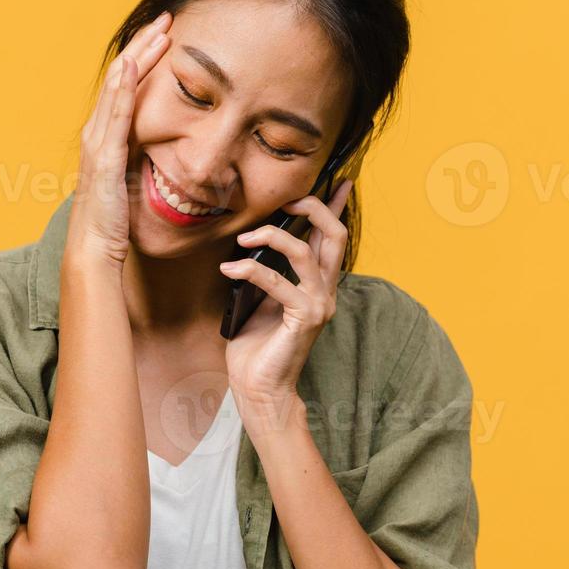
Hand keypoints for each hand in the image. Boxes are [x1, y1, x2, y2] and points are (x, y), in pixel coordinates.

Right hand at [65, 10, 173, 268]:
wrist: (94, 248)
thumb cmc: (113, 221)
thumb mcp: (131, 180)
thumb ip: (139, 158)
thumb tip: (161, 147)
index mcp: (105, 135)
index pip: (126, 84)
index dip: (144, 56)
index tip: (165, 35)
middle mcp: (97, 131)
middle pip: (121, 76)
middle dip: (144, 45)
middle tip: (166, 19)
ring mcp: (98, 142)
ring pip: (118, 87)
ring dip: (138, 56)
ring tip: (158, 32)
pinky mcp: (105, 157)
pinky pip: (114, 117)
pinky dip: (123, 89)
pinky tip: (133, 68)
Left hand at [218, 177, 355, 431]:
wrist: (258, 388)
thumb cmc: (256, 345)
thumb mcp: (261, 298)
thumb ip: (268, 271)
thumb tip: (256, 239)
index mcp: (317, 283)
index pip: (332, 237)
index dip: (336, 206)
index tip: (340, 180)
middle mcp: (325, 291)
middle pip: (335, 235)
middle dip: (313, 207)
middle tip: (286, 200)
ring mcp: (317, 304)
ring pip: (305, 251)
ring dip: (271, 236)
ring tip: (242, 240)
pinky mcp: (302, 318)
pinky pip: (276, 281)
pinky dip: (249, 270)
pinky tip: (228, 270)